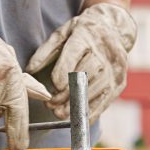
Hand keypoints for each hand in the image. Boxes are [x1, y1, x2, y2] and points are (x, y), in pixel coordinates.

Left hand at [26, 3, 135, 122]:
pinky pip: (104, 102)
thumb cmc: (82, 33)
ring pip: (93, 92)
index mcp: (86, 36)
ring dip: (74, 107)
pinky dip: (89, 113)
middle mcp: (104, 53)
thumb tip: (29, 70)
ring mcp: (115, 69)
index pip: (74, 55)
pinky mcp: (119, 83)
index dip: (62, 74)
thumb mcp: (62, 34)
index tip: (53, 86)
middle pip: (84, 77)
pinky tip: (77, 119)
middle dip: (65, 95)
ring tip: (59, 113)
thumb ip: (45, 51)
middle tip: (51, 105)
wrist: (113, 30)